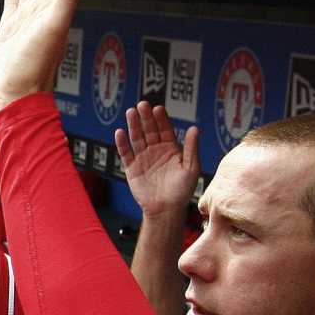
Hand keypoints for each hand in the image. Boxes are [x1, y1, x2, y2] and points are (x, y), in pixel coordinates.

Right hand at [115, 101, 199, 217]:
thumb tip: (194, 128)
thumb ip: (191, 148)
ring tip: (130, 112)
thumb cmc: (181, 191)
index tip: (158, 109)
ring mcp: (143, 158)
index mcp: (171, 148)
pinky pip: (126, 153)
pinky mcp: (132, 168)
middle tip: (142, 105)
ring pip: (137, 138)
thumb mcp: (191, 168)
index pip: (165, 129)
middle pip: (149, 130)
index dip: (161, 119)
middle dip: (146, 117)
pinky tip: (120, 132)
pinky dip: (122, 143)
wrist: (166, 210)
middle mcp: (156, 150)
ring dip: (133, 125)